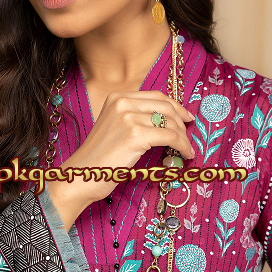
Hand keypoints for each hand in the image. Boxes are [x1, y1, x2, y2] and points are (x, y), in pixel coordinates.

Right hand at [47, 89, 195, 228]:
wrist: (81, 175)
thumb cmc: (98, 158)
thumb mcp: (115, 128)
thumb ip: (135, 119)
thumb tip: (167, 122)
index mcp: (117, 98)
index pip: (156, 96)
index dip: (175, 106)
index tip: (186, 117)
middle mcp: (122, 103)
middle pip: (166, 106)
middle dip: (182, 121)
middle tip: (190, 135)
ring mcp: (128, 117)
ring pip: (171, 122)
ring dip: (184, 137)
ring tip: (187, 149)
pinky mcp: (135, 135)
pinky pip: (170, 137)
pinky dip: (183, 145)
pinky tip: (186, 154)